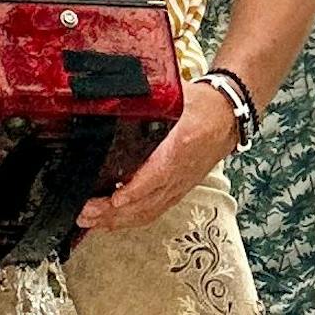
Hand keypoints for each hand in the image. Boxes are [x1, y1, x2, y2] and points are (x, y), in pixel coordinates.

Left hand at [77, 81, 237, 233]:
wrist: (230, 118)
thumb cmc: (205, 106)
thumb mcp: (178, 95)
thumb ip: (151, 95)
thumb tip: (121, 92)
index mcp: (180, 146)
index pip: (156, 175)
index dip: (134, 191)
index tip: (114, 199)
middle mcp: (179, 172)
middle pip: (146, 202)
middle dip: (113, 213)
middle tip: (85, 213)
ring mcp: (179, 185)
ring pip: (148, 212)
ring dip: (118, 221)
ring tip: (90, 221)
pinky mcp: (177, 191)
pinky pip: (154, 211)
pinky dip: (131, 220)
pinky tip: (112, 222)